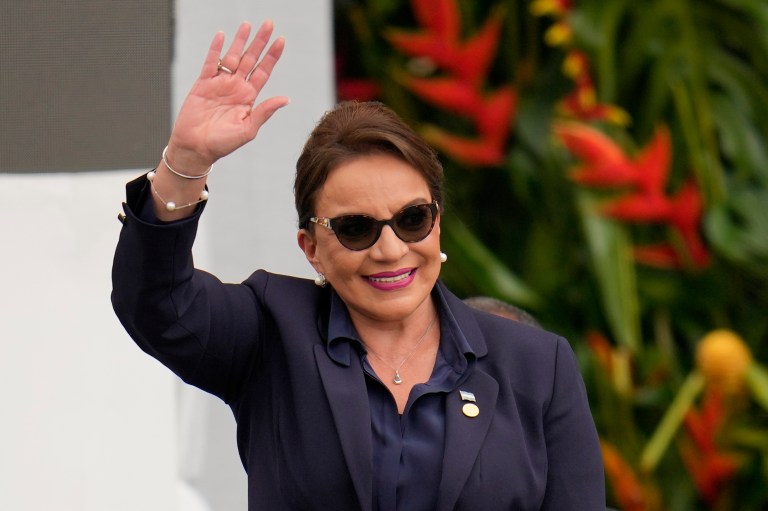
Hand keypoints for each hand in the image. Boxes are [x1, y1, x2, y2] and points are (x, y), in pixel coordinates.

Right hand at [167, 20, 289, 171]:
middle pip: (251, 59)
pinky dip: (216, 49)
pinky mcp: (203, 84)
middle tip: (269, 24)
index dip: (272, 56)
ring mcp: (220, 84)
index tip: (281, 40)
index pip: (264, 71)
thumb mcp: (248, 129)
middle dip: (260, 42)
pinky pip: (211, 63)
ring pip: (232, 57)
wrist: (196, 148)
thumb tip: (285, 99)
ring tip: (247, 25)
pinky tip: (222, 36)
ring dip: (240, 41)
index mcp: (249, 97)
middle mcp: (236, 87)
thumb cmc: (223, 143)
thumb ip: (264, 112)